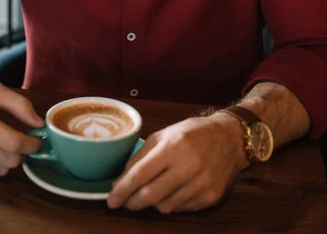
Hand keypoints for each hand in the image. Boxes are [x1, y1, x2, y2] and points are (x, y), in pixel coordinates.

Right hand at [0, 81, 44, 179]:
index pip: (14, 143)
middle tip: (20, 139)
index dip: (32, 143)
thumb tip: (39, 124)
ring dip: (7, 158)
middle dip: (21, 151)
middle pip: (10, 160)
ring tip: (0, 141)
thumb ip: (20, 105)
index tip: (39, 139)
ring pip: (1, 170)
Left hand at [107, 113, 246, 212]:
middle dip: (132, 202)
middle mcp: (188, 166)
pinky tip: (171, 192)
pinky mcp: (210, 198)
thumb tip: (120, 180)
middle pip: (151, 195)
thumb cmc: (193, 133)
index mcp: (174, 146)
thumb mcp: (164, 134)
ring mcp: (201, 184)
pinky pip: (181, 209)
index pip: (141, 174)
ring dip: (152, 203)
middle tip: (124, 202)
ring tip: (150, 192)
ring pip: (165, 206)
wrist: (231, 138)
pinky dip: (170, 204)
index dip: (123, 189)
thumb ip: (141, 156)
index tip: (111, 199)